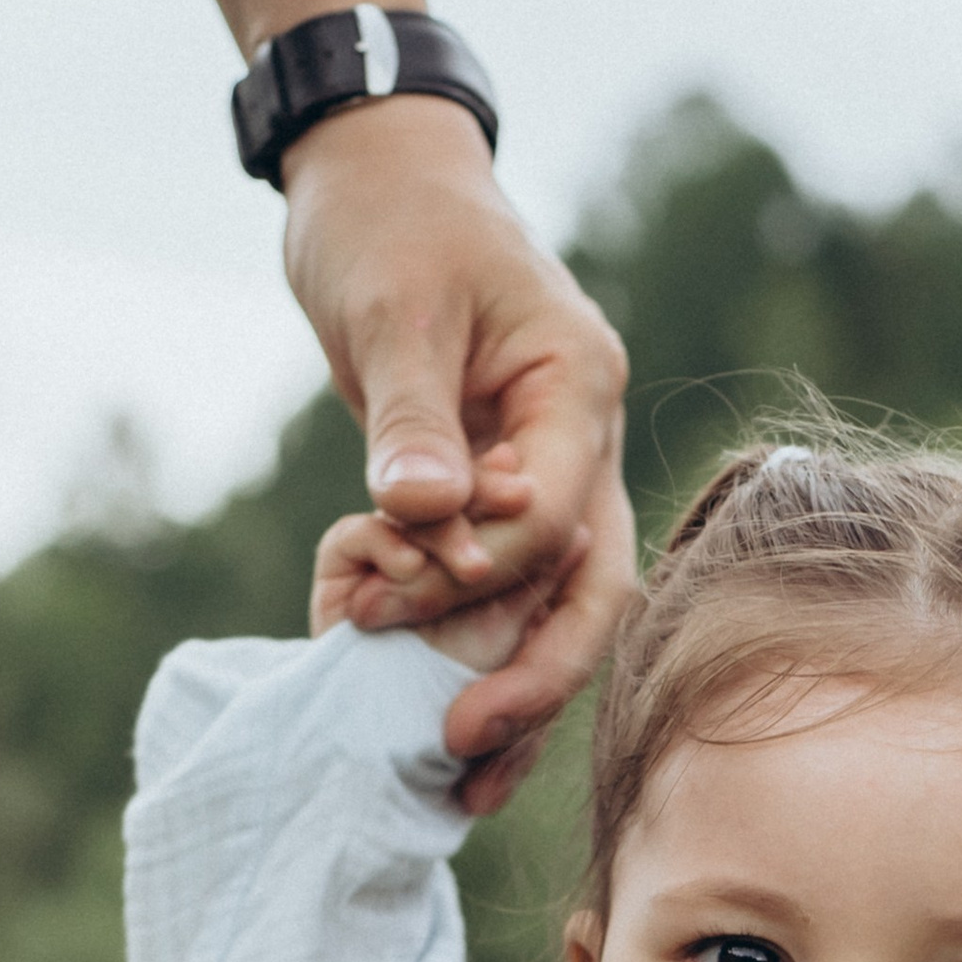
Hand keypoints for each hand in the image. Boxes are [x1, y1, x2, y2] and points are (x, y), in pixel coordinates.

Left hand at [281, 95, 634, 807]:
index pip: (557, 514)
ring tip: (455, 784)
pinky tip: (434, 731)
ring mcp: (548, 478)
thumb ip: (411, 417)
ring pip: (554, 614)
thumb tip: (424, 512)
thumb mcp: (390, 308)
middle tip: (456, 749)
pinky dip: (467, 660)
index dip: (485, 571)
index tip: (393, 597)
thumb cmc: (386, 221)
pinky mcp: (499, 502)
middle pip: (587, 592)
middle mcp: (580, 444)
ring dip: (507, 696)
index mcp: (577, 387)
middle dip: (529, 678)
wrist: (375, 178)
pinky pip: (502, 601)